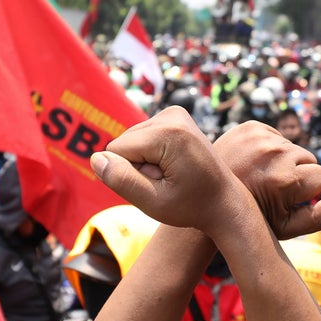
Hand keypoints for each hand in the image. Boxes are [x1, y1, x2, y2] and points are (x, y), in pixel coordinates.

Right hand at [91, 107, 253, 234]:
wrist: (225, 202)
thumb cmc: (192, 207)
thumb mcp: (153, 203)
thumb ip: (122, 181)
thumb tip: (95, 159)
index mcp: (168, 133)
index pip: (117, 151)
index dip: (129, 176)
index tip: (159, 187)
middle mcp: (172, 115)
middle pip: (123, 143)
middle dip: (137, 167)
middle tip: (166, 184)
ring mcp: (174, 114)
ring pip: (131, 141)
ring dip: (144, 162)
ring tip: (171, 176)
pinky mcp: (174, 117)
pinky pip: (142, 138)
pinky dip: (151, 155)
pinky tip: (172, 167)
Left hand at [214, 121, 320, 238]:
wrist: (209, 199)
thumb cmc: (253, 219)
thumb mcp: (288, 227)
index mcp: (287, 180)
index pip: (320, 177)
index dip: (305, 191)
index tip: (283, 199)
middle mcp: (275, 154)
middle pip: (309, 159)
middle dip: (296, 173)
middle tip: (269, 188)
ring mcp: (260, 137)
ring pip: (293, 147)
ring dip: (283, 161)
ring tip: (260, 176)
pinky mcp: (250, 126)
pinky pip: (276, 136)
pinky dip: (269, 149)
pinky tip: (253, 163)